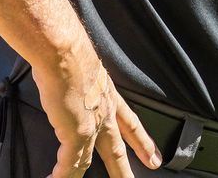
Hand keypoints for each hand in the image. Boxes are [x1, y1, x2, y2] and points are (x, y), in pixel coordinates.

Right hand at [31, 40, 161, 177]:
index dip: (142, 140)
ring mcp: (92, 125)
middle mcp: (104, 112)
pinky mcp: (77, 133)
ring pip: (95, 159)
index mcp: (108, 96)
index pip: (130, 123)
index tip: (153, 154)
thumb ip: (82, 80)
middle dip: (127, 166)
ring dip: (96, 175)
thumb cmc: (69, 52)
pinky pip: (70, 163)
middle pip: (118, 147)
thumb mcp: (85, 68)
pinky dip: (64, 175)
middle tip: (147, 173)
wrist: (64, 52)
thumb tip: (69, 81)